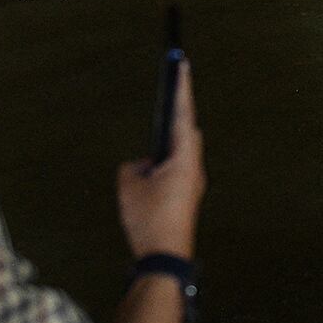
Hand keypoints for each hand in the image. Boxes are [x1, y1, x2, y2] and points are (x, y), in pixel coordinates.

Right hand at [117, 64, 205, 258]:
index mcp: (184, 158)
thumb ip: (132, 167)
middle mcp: (195, 167)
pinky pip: (176, 170)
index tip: (183, 64)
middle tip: (171, 90)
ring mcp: (194, 183)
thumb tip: (142, 166)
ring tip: (154, 141)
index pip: (182, 113)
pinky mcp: (188, 197)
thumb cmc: (148, 219)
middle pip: (185, 131)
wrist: (164, 259)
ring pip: (181, 153)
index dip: (181, 87)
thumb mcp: (128, 186)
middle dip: (176, 113)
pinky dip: (164, 164)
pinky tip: (149, 174)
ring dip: (167, 144)